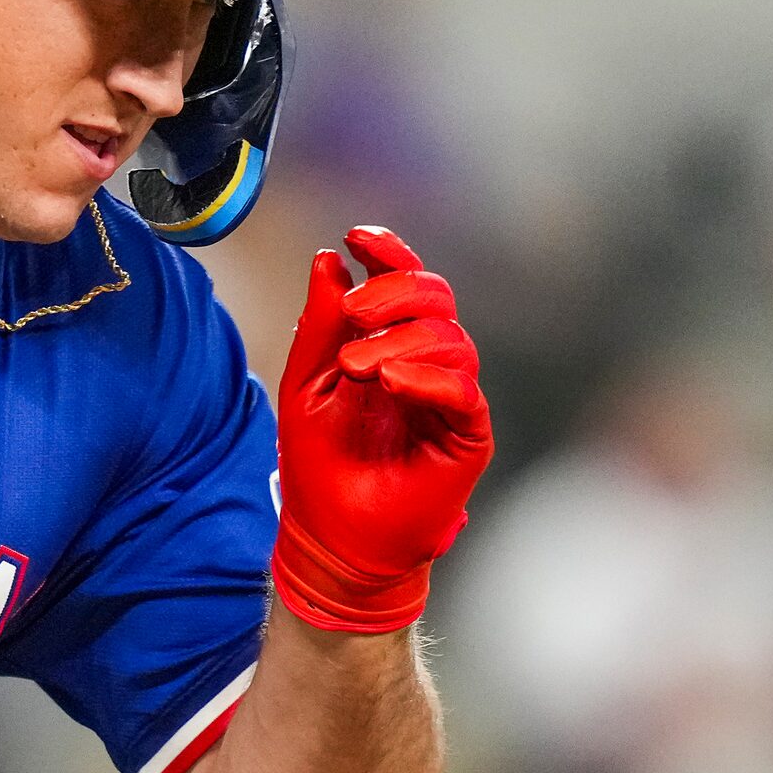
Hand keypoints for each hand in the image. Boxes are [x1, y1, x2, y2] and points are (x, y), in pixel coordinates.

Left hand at [272, 226, 492, 632]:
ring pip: (451, 340)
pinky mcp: (467, 436)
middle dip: (396, 290)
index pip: (404, 283)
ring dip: (402, 340)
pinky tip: (391, 380)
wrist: (332, 536)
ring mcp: (450, 398)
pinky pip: (462, 392)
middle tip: (357, 309)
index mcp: (390, 344)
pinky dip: (427, 378)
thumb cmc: (320, 465)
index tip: (356, 236)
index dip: (388, 252)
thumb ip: (319, 326)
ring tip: (357, 365)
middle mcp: (427, 364)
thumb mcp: (305, 385)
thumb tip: (328, 261)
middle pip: (436, 298)